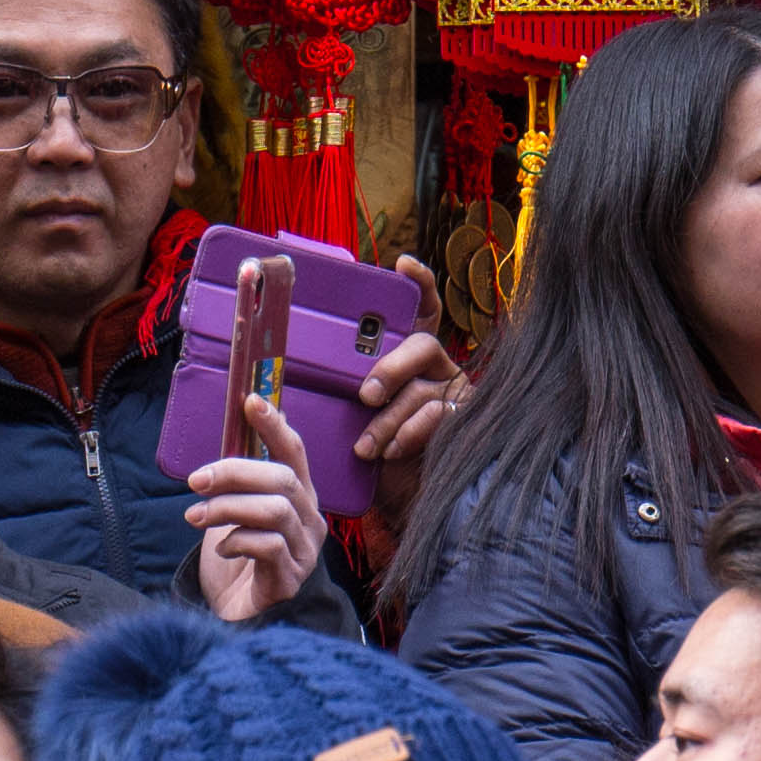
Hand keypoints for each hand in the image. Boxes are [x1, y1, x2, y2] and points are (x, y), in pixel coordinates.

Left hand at [185, 392, 325, 620]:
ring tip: (197, 517)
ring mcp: (304, 551)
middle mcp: (308, 521)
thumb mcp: (234, 513)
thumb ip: (235, 483)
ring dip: (228, 507)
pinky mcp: (290, 580)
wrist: (239, 616)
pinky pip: (268, 547)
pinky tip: (221, 549)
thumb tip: (221, 444)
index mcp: (297, 498)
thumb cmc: (237, 561)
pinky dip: (236, 541)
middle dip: (234, 472)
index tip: (250, 401)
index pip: (294, 453)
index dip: (274, 426)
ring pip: (275, 510)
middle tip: (196, 481)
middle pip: (281, 478)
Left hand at [351, 256, 463, 523]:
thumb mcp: (351, 415)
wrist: (401, 497)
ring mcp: (452, 390)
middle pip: (421, 344)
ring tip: (365, 445)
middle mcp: (435, 365)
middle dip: (391, 367)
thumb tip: (298, 372)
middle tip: (365, 394)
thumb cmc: (373, 450)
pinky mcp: (462, 419)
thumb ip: (341, 388)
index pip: (421, 309)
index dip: (419, 283)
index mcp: (407, 354)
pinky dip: (410, 433)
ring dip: (390, 418)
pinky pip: (438, 415)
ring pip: (424, 388)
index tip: (403, 263)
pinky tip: (391, 451)